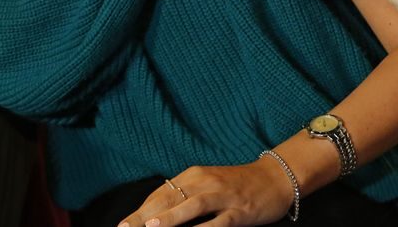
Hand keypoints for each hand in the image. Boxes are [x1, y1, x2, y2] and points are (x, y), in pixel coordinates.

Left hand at [116, 160, 291, 226]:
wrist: (275, 177)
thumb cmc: (236, 185)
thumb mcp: (207, 184)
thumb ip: (183, 196)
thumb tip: (153, 215)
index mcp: (193, 175)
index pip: (161, 194)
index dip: (140, 211)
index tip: (122, 226)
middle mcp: (206, 182)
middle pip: (171, 199)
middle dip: (145, 217)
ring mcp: (224, 196)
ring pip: (193, 206)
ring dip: (171, 218)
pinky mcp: (240, 210)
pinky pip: (221, 222)